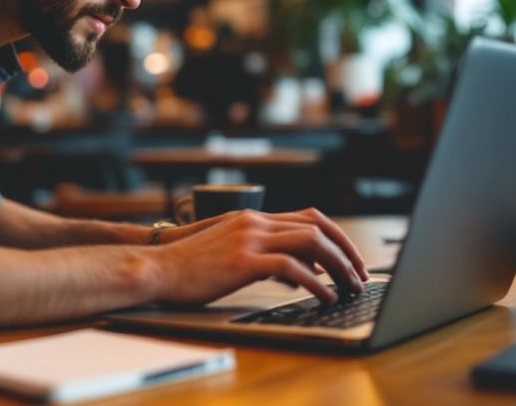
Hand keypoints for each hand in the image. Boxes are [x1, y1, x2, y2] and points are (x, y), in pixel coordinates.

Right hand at [152, 209, 367, 304]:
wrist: (155, 266)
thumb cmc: (187, 265)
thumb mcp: (228, 249)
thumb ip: (258, 252)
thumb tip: (292, 269)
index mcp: (253, 218)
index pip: (309, 217)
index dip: (336, 236)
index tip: (350, 258)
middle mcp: (255, 222)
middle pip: (317, 227)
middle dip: (346, 251)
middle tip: (360, 274)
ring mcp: (250, 239)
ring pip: (311, 243)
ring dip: (338, 266)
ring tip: (350, 287)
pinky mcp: (243, 261)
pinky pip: (292, 269)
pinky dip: (316, 282)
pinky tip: (325, 296)